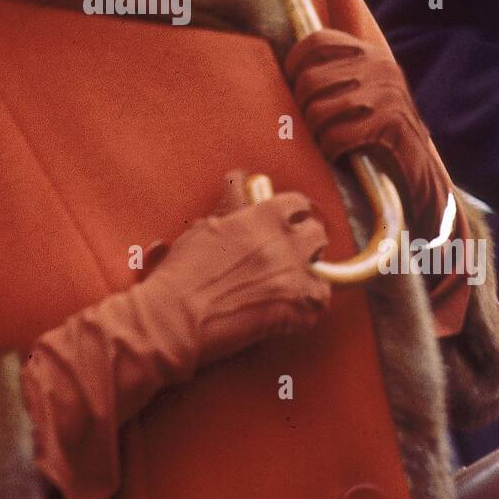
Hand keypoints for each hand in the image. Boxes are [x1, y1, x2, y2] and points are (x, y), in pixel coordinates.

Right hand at [137, 168, 331, 372]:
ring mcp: (295, 274)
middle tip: (291, 255)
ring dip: (310, 274)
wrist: (176, 316)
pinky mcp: (297, 307)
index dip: (293, 214)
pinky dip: (307, 308)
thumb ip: (231, 206)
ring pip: (322, 267)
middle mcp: (285, 241)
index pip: (296, 203)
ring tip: (292, 285)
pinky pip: (319, 302)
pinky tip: (289, 311)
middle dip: (306, 242)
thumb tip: (238, 181)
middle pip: (316, 232)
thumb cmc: (182, 273)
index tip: (289, 221)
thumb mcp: (206, 227)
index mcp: (264, 216)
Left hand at [282, 27, 454, 239]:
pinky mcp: (390, 123)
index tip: (290, 86)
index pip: (317, 41)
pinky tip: (334, 156)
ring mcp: (387, 93)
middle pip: (310, 80)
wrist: (418, 173)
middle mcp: (380, 67)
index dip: (294, 62)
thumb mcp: (361, 95)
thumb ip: (334, 78)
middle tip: (311, 129)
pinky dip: (328, 151)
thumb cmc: (378, 136)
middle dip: (302, 110)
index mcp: (370, 55)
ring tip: (324, 143)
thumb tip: (283, 73)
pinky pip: (336, 136)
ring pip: (318, 110)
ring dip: (315, 133)